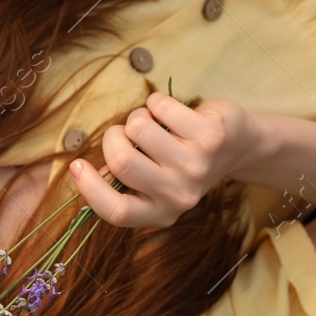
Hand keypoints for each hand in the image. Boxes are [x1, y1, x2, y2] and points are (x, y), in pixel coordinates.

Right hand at [68, 92, 261, 228]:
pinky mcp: (209, 136)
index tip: (76, 165)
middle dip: (114, 136)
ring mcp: (196, 166)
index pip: (117, 211)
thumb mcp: (155, 182)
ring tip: (155, 124)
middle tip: (125, 133)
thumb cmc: (183, 160)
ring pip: (137, 128)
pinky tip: (174, 113)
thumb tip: (84, 171)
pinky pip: (159, 106)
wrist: (238, 147)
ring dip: (138, 117)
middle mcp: (179, 196)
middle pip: (122, 161)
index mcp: (160, 212)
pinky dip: (157, 102)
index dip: (90, 188)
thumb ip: (124, 181)